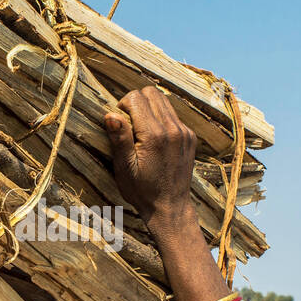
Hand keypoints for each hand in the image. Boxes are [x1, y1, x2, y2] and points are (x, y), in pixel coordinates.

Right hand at [103, 86, 197, 234]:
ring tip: (141, 130)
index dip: (122, 106)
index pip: (136, 97)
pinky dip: (161, 118)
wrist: (170, 207)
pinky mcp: (190, 136)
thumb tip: (110, 114)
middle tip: (129, 124)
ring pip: (163, 100)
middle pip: (151, 93)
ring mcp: (184, 132)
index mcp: (154, 135)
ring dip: (149, 108)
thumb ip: (120, 139)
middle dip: (136, 102)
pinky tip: (155, 138)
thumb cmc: (142, 191)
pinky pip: (173, 114)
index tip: (120, 124)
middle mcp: (173, 129)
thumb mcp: (124, 168)